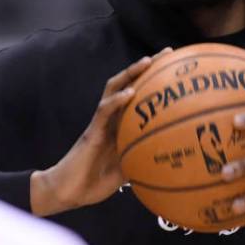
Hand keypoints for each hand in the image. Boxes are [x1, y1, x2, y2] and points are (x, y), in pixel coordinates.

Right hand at [30, 48, 171, 216]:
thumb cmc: (94, 182)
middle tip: (168, 53)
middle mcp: (112, 118)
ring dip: (130, 74)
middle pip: (129, 83)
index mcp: (121, 125)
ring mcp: (101, 122)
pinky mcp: (92, 131)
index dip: (156, 80)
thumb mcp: (128, 172)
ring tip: (148, 62)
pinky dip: (117, 100)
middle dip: (147, 66)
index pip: (139, 95)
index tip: (177, 68)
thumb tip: (170, 163)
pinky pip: (104, 111)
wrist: (68, 192)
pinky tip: (130, 93)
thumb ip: (144, 162)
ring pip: (114, 89)